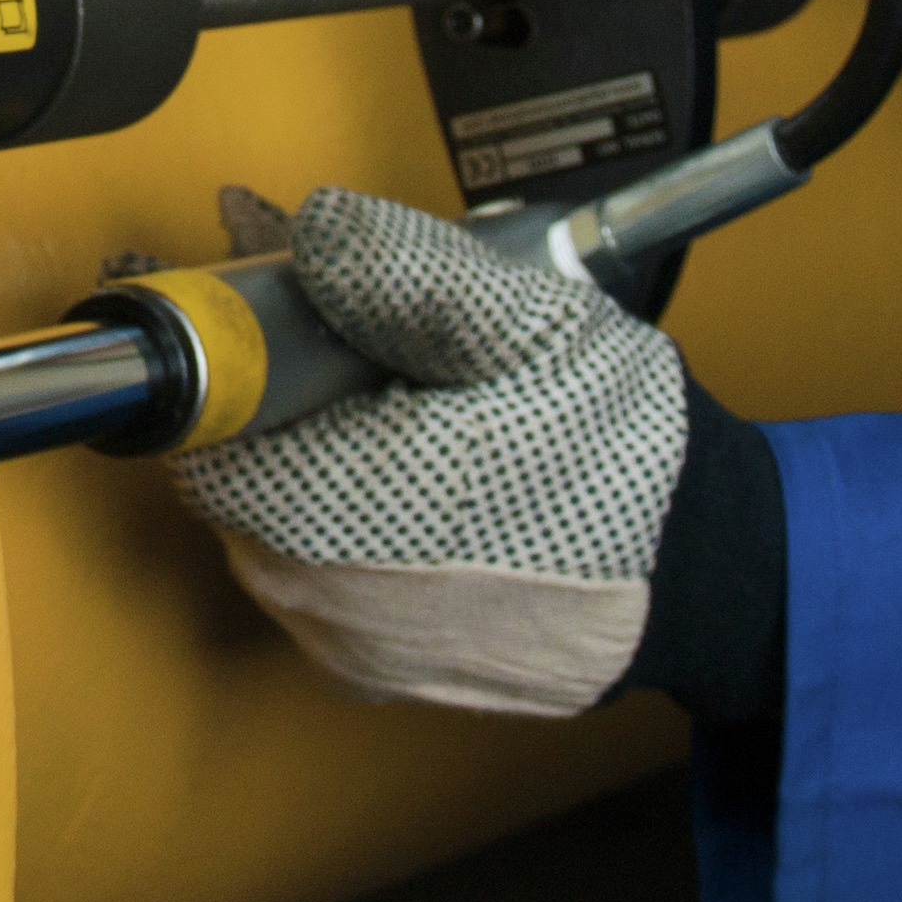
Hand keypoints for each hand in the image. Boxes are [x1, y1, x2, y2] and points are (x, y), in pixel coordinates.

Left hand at [171, 185, 687, 716]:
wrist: (702, 577)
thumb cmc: (619, 458)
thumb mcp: (531, 327)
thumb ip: (412, 273)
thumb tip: (320, 232)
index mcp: (318, 509)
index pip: (198, 420)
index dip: (244, 359)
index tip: (300, 329)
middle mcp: (307, 593)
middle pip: (233, 467)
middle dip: (289, 407)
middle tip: (380, 371)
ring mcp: (339, 642)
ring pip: (273, 522)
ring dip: (323, 465)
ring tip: (420, 428)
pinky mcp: (375, 669)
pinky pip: (325, 577)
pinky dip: (358, 529)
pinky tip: (433, 492)